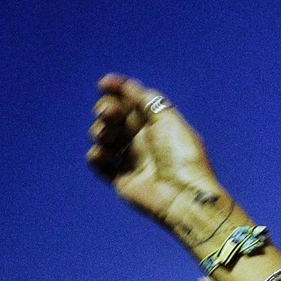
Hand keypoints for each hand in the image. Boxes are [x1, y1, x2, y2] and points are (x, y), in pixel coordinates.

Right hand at [86, 74, 228, 242]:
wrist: (184, 197)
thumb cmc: (182, 157)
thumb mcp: (168, 121)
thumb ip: (146, 100)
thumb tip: (127, 85)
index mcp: (157, 124)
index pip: (132, 101)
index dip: (117, 89)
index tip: (104, 83)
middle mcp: (144, 140)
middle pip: (116, 116)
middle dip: (107, 109)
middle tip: (110, 114)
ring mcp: (132, 160)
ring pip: (105, 137)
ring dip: (100, 130)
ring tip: (108, 137)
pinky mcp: (122, 180)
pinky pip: (100, 165)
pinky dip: (96, 156)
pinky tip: (101, 154)